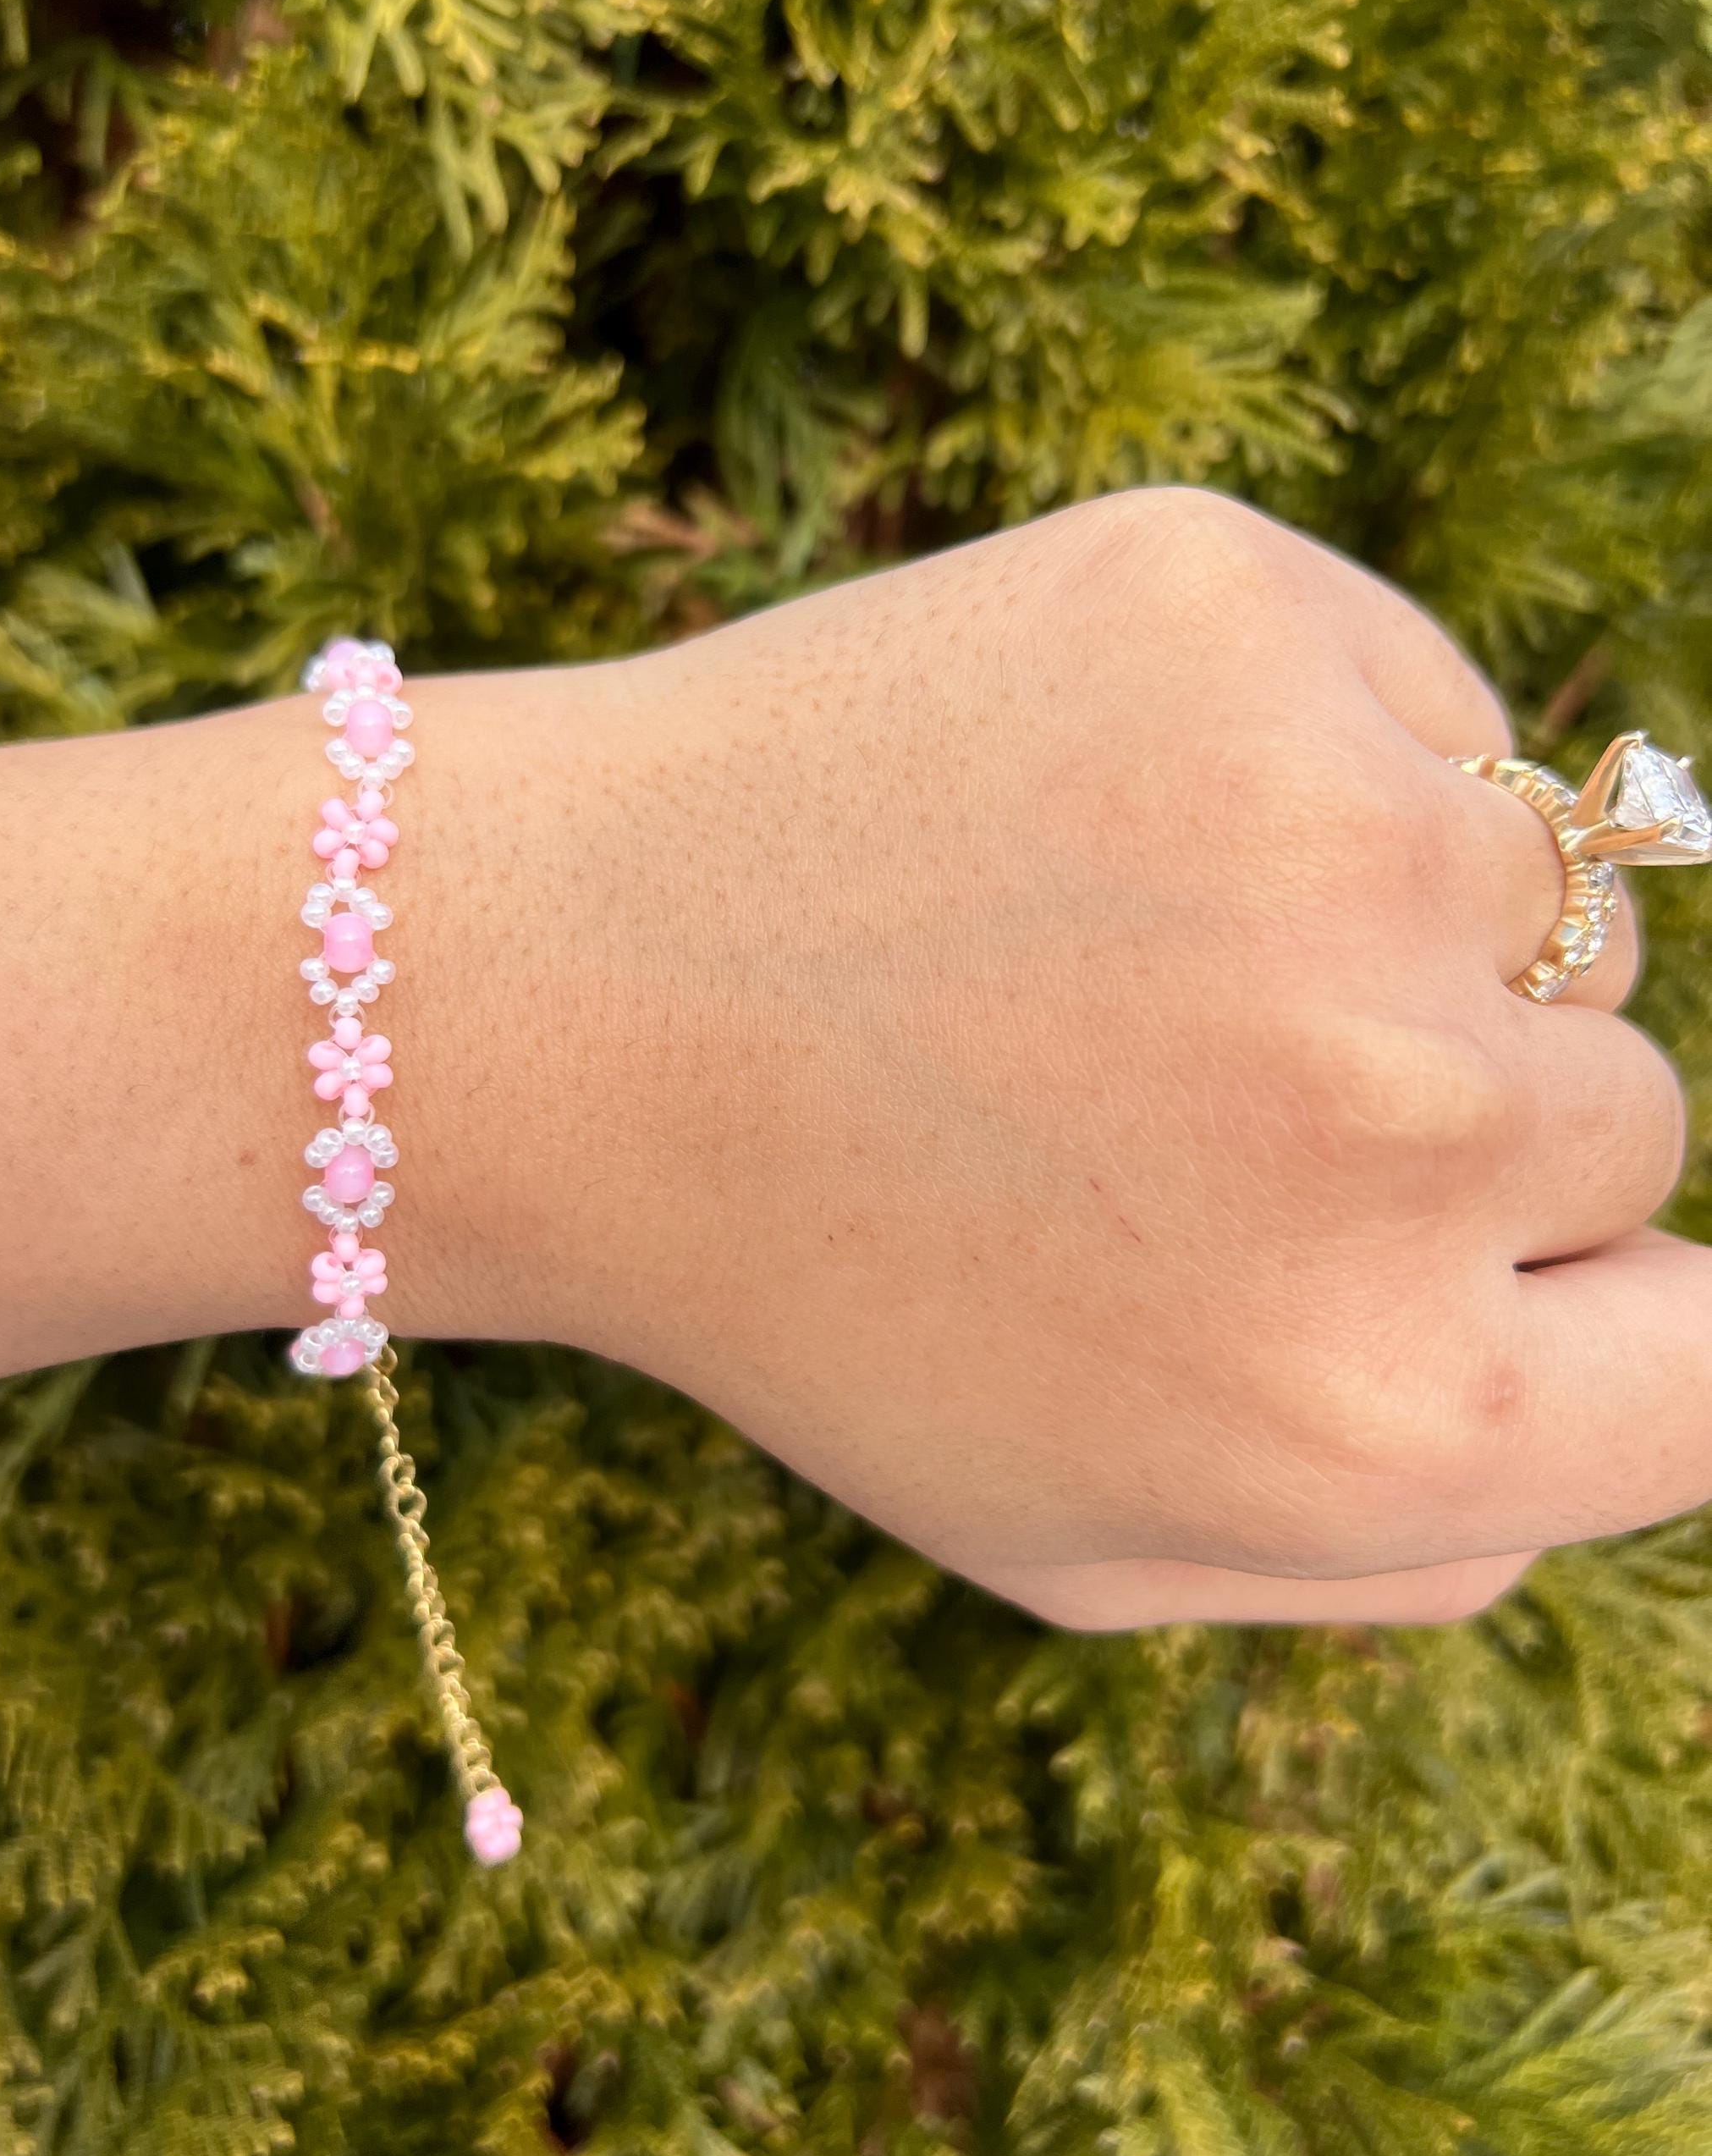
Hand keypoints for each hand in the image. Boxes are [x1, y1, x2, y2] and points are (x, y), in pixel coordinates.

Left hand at [430, 490, 1695, 1626]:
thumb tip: (1653, 1380)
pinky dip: (1315, 762)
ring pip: (1540, 903)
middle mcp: (1400, 1132)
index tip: (1493, 1270)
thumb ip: (1421, 1536)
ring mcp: (1333, 842)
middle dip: (1444, 1131)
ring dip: (1381, 937)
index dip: (1614, 1315)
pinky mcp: (1236, 616)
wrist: (553, 1000)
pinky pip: (1427, 715)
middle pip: (1626, 1121)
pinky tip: (1096, 817)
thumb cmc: (826, 1289)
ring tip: (1109, 957)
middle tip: (1168, 1108)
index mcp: (1379, 1416)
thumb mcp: (1098, 1539)